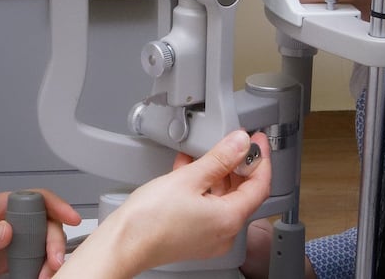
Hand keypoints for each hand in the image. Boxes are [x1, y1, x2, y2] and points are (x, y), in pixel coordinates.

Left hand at [0, 188, 80, 278]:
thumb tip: (7, 230)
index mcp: (2, 206)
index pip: (36, 198)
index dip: (56, 205)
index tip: (69, 218)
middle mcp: (13, 221)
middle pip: (47, 224)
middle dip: (55, 241)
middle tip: (55, 260)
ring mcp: (17, 240)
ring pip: (45, 244)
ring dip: (51, 258)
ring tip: (48, 273)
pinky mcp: (16, 258)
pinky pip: (37, 261)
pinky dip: (43, 269)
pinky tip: (42, 276)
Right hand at [59, 130, 272, 277]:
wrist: (123, 243)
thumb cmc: (149, 219)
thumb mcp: (187, 178)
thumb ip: (218, 158)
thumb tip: (239, 143)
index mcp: (229, 219)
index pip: (260, 185)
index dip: (260, 159)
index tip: (256, 140)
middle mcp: (225, 232)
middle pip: (243, 193)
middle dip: (238, 165)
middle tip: (233, 142)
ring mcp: (209, 236)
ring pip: (224, 199)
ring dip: (218, 174)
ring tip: (205, 152)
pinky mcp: (194, 236)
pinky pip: (208, 207)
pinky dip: (203, 187)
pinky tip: (189, 169)